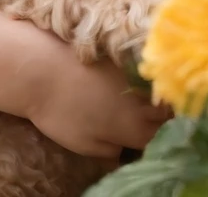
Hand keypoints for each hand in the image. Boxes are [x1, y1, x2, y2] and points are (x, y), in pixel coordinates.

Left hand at [26, 36, 171, 158]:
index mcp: (133, 126)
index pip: (159, 138)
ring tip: (149, 101)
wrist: (41, 67)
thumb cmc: (59, 113)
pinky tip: (135, 78)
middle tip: (154, 120)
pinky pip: (144, 67)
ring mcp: (134, 73)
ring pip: (158, 88)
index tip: (153, 140)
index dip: (159, 141)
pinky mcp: (123, 52)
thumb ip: (110, 152)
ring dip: (159, 96)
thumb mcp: (83, 144)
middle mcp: (141, 100)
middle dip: (166, 118)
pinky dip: (145, 75)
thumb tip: (124, 155)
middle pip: (166, 112)